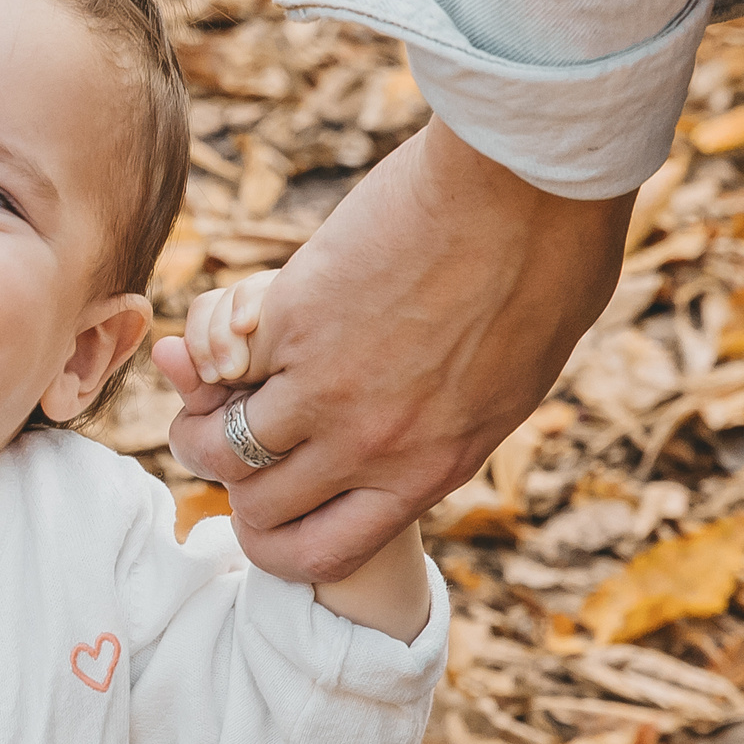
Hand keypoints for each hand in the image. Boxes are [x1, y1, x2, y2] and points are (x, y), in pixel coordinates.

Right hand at [160, 117, 631, 581]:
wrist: (520, 191)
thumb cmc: (542, 273)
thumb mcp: (502, 384)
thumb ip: (438, 424)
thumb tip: (396, 429)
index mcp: (431, 468)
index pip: (321, 552)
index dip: (271, 540)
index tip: (259, 507)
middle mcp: (370, 444)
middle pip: (257, 504)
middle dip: (230, 477)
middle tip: (226, 431)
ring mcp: (324, 387)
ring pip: (219, 442)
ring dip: (201, 416)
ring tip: (212, 384)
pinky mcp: (288, 323)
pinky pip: (221, 362)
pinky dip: (216, 348)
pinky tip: (240, 322)